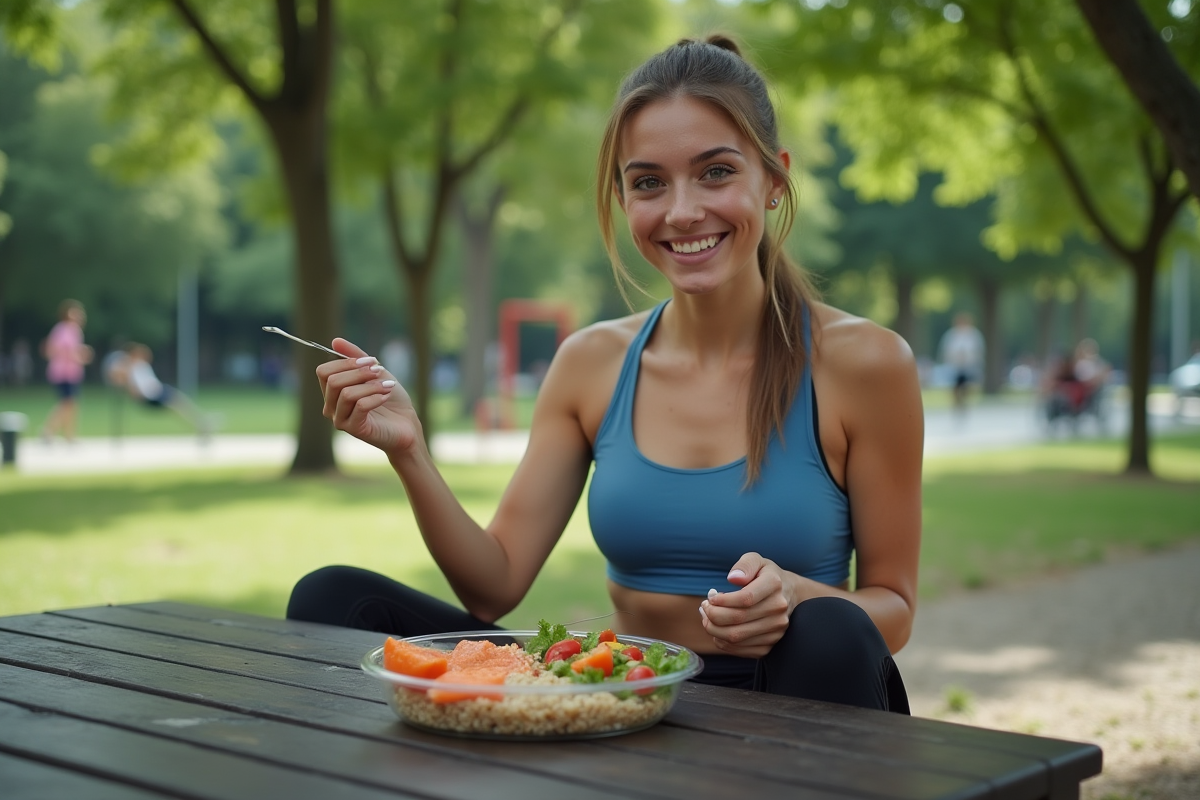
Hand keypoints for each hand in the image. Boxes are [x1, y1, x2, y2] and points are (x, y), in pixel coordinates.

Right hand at [316, 338, 420, 454]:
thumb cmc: (390, 399)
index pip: (324, 372)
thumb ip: (356, 357)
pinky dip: (375, 397)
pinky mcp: (354, 429)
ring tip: (388, 386)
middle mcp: (331, 407)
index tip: (371, 361)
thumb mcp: (375, 373)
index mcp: (333, 393)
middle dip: (359, 372)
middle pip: (333, 381)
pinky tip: (386, 397)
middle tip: (380, 371)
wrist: (407, 425)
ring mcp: (340, 420)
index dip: (346, 362)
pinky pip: (360, 406)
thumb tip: (335, 341)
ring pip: (347, 394)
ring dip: (371, 386)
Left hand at [698, 552, 795, 658]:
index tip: (711, 597)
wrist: (790, 594)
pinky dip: (722, 642)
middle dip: (713, 615)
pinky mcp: (771, 644)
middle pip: (738, 619)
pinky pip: (740, 650)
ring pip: (736, 637)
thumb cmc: (766, 576)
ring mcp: (776, 629)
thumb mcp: (756, 560)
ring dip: (713, 629)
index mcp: (774, 585)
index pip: (745, 598)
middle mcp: (778, 609)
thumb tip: (733, 578)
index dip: (722, 600)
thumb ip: (745, 565)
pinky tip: (717, 630)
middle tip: (704, 607)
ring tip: (707, 618)